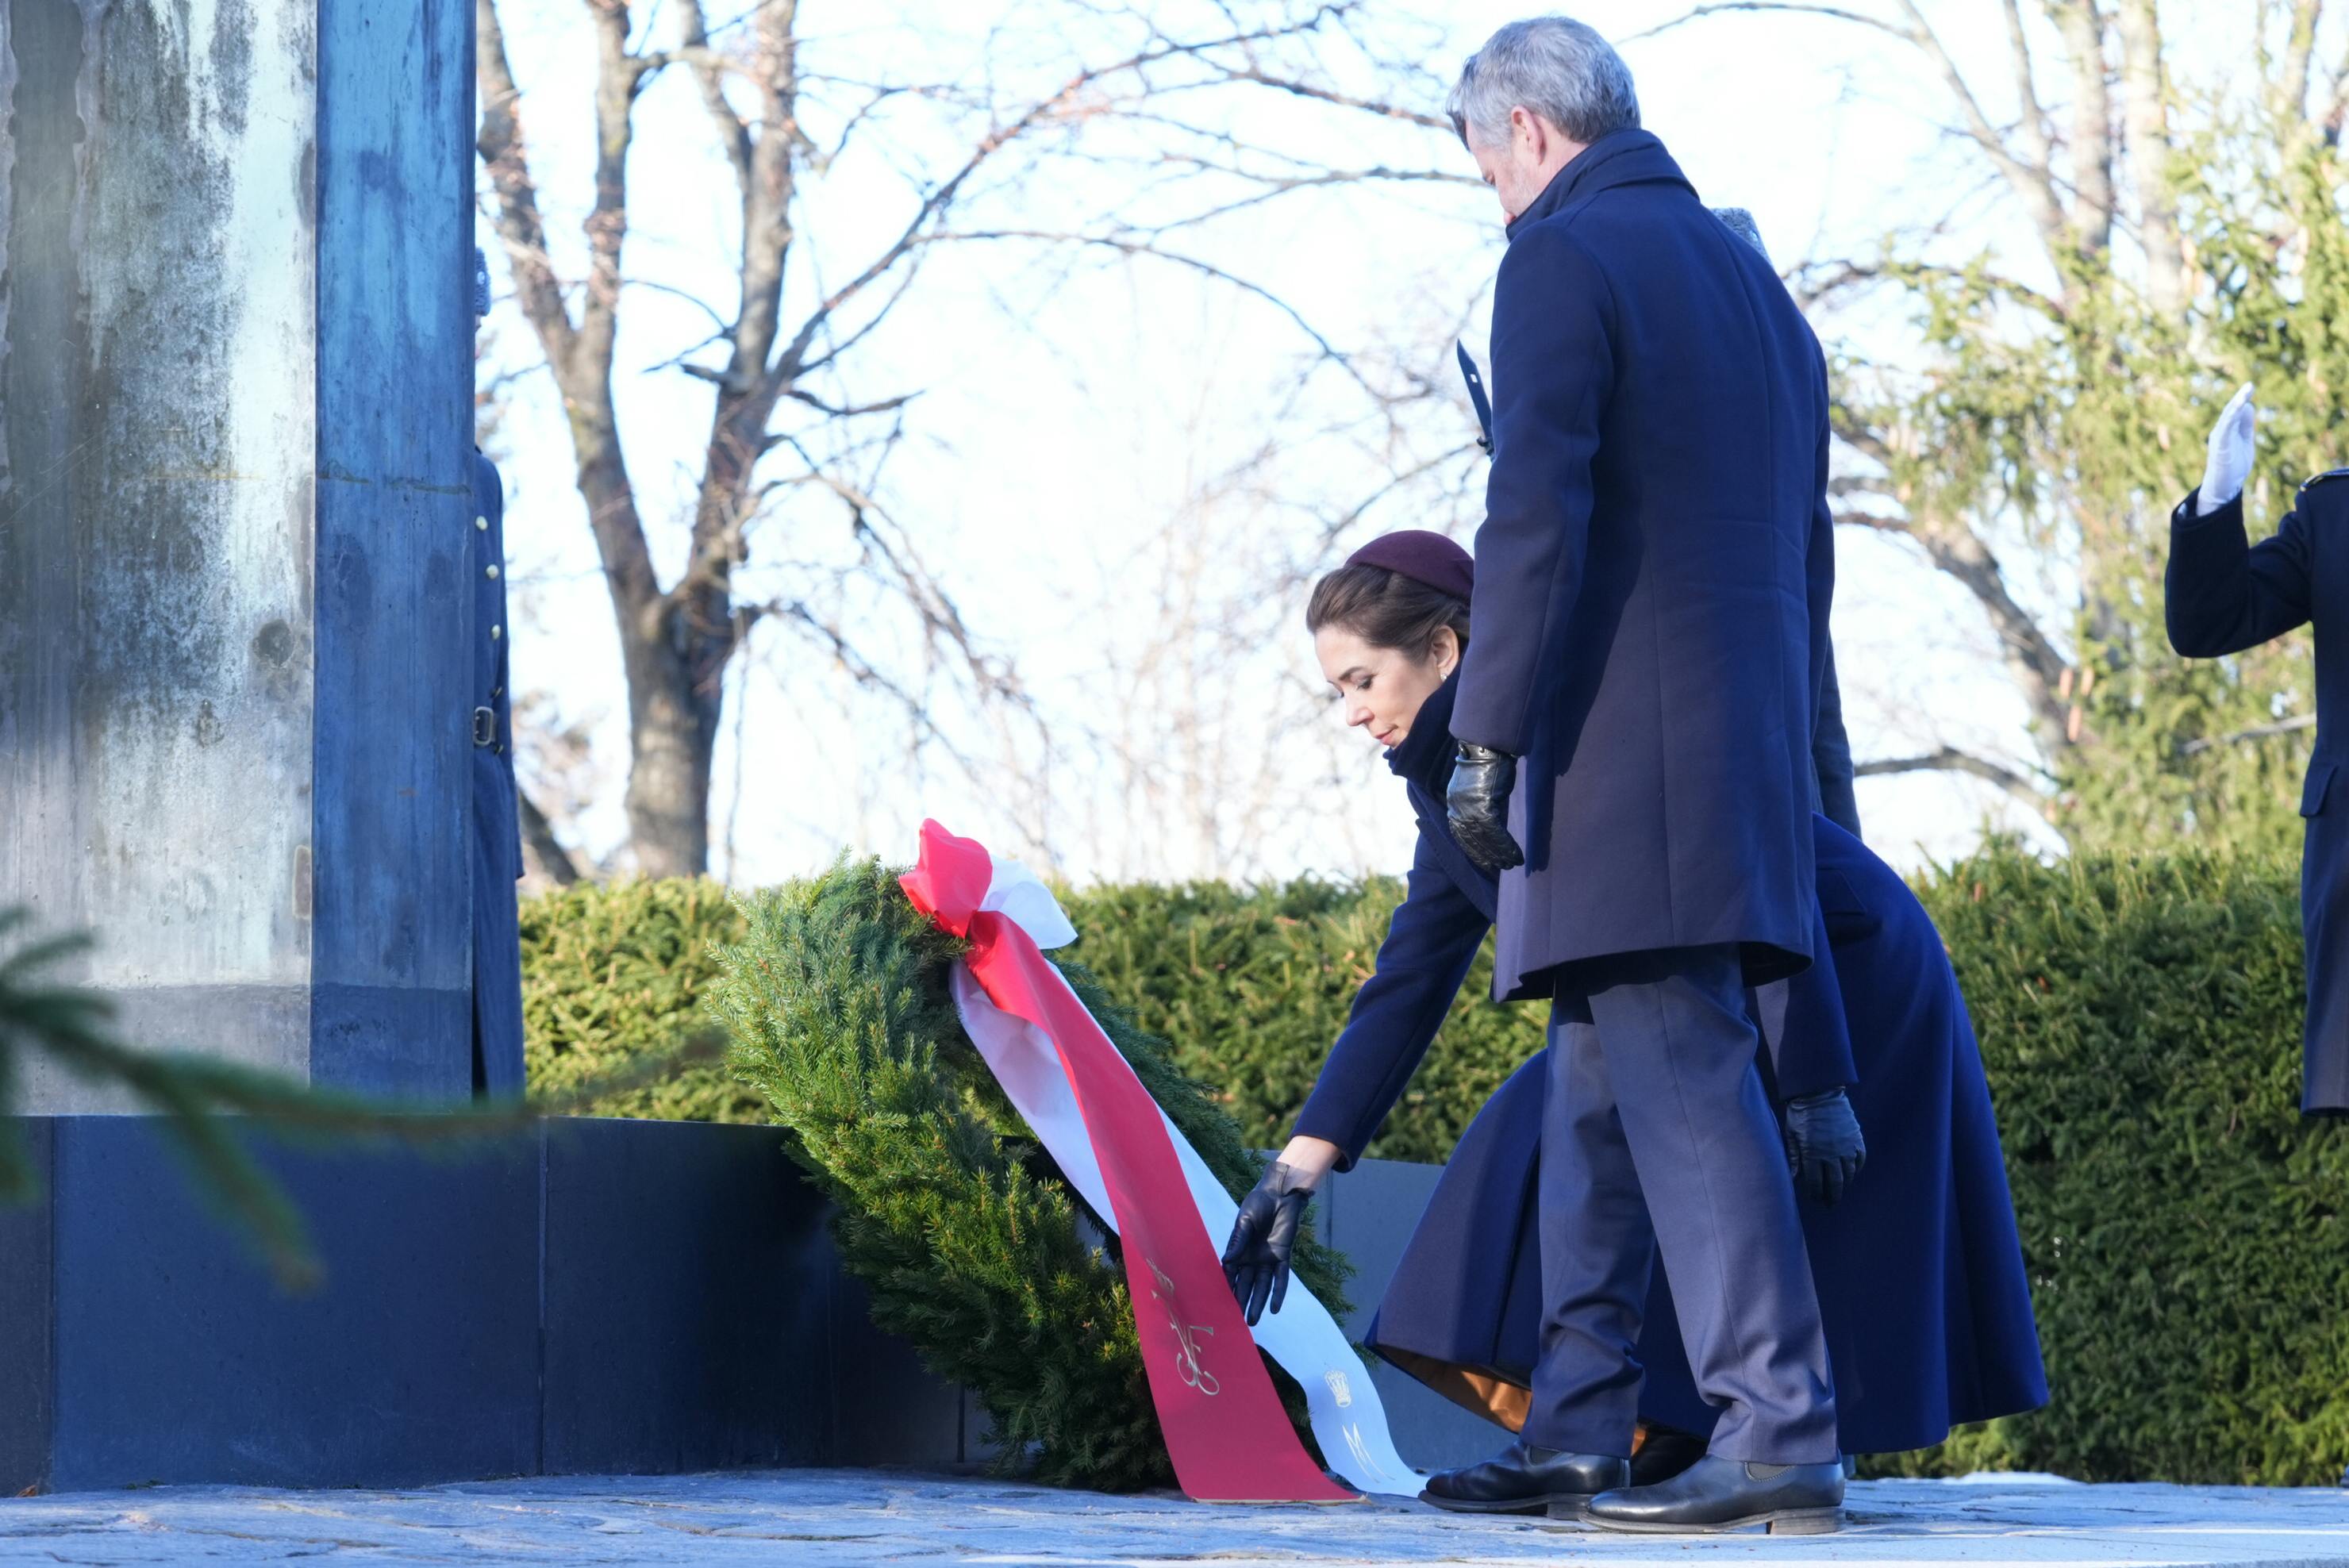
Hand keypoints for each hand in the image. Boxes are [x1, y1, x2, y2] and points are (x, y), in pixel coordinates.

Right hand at [1222, 1161, 1313, 1325]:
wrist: (1280, 1194)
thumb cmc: (1258, 1204)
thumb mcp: (1245, 1221)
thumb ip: (1239, 1241)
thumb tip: (1227, 1260)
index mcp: (1239, 1251)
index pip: (1231, 1274)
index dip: (1227, 1289)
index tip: (1220, 1306)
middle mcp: (1253, 1259)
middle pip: (1246, 1285)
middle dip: (1241, 1302)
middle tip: (1236, 1322)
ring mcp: (1268, 1259)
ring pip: (1262, 1286)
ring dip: (1257, 1303)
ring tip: (1252, 1322)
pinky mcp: (1283, 1256)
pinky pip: (1281, 1278)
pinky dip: (1278, 1293)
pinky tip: (1274, 1309)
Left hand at [1447, 744, 1523, 872]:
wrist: (1487, 748)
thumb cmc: (1485, 767)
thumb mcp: (1475, 790)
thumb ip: (1477, 808)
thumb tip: (1487, 827)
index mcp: (1454, 805)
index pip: (1461, 836)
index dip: (1473, 851)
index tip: (1484, 863)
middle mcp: (1458, 809)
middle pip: (1472, 840)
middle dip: (1487, 856)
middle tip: (1500, 867)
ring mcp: (1469, 808)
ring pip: (1485, 839)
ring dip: (1499, 854)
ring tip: (1511, 864)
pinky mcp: (1483, 805)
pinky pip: (1495, 832)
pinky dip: (1506, 845)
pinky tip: (1515, 853)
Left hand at [1782, 1087, 1865, 1204]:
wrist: (1819, 1093)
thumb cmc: (1800, 1113)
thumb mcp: (1790, 1135)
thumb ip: (1793, 1157)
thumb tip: (1793, 1178)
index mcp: (1812, 1154)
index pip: (1815, 1183)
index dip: (1816, 1194)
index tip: (1816, 1200)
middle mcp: (1831, 1154)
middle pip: (1835, 1183)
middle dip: (1833, 1197)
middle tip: (1831, 1205)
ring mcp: (1846, 1147)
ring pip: (1849, 1173)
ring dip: (1845, 1184)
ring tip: (1841, 1191)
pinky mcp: (1856, 1138)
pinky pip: (1860, 1159)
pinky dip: (1857, 1168)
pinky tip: (1853, 1173)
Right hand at [2198, 382, 2254, 514]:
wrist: (2224, 487)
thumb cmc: (2233, 467)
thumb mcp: (2245, 442)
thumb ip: (2247, 426)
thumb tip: (2249, 406)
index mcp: (2228, 430)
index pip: (2236, 411)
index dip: (2243, 400)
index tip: (2251, 388)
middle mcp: (2221, 431)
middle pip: (2231, 410)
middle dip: (2241, 397)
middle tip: (2251, 385)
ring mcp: (2220, 437)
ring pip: (2229, 416)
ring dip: (2238, 402)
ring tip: (2247, 390)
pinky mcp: (2220, 444)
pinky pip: (2226, 426)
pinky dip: (2233, 415)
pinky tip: (2240, 406)